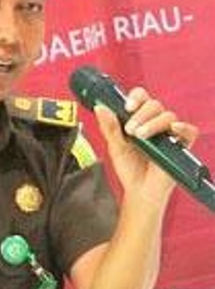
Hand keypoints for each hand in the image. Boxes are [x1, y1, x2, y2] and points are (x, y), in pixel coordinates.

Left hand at [94, 87, 198, 202]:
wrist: (139, 190)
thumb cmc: (129, 167)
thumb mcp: (115, 146)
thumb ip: (109, 127)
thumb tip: (99, 108)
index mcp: (139, 118)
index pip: (141, 97)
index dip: (136, 97)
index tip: (127, 107)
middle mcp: (155, 122)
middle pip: (154, 105)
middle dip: (141, 115)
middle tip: (130, 130)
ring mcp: (169, 133)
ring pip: (168, 116)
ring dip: (153, 123)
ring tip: (140, 136)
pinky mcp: (181, 145)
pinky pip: (189, 130)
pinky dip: (182, 128)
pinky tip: (172, 131)